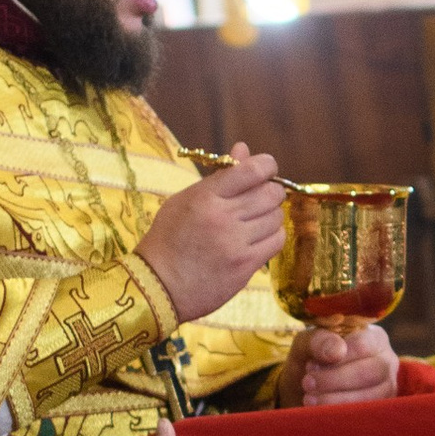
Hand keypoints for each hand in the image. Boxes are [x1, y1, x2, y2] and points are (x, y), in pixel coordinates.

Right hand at [138, 145, 286, 321]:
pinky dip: (273, 236)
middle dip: (271, 191)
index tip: (266, 168)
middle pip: (270, 193)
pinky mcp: (245, 266)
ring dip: (271, 215)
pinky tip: (259, 238)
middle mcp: (222, 217)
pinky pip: (276, 241)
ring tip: (256, 221)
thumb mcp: (184, 201)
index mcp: (205, 196)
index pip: (251, 170)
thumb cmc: (168, 240)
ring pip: (276, 217)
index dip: (267, 165)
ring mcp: (235, 243)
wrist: (158, 286)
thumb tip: (243, 149)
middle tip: (262, 197)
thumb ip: (218, 177)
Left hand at [277, 322, 398, 406]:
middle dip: (334, 381)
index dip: (335, 358)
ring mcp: (388, 387)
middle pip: (369, 372)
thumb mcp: (308, 344)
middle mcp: (387, 361)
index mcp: (374, 338)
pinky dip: (342, 415)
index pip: (362, 345)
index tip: (310, 366)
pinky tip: (322, 411)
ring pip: (371, 396)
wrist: (310, 388)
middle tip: (307, 384)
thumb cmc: (313, 360)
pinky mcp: (382, 409)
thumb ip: (318, 341)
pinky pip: (367, 415)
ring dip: (336, 400)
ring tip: (310, 399)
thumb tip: (336, 352)